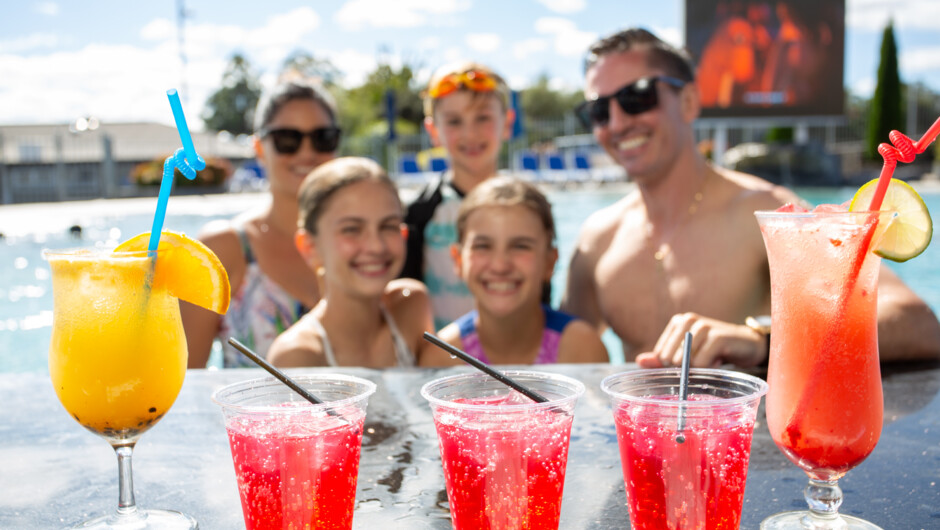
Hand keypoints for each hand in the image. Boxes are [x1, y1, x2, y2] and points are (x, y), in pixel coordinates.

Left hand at [635, 312, 766, 368]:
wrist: (746, 344)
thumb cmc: (714, 350)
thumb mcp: (687, 353)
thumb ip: (663, 358)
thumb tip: (639, 361)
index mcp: (678, 322)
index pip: (661, 354)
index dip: (672, 367)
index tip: (689, 363)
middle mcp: (689, 320)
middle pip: (671, 359)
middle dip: (685, 369)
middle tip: (702, 362)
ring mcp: (703, 326)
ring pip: (686, 362)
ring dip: (699, 369)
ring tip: (712, 359)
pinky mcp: (718, 337)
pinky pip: (702, 363)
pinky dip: (708, 369)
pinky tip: (719, 360)